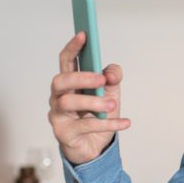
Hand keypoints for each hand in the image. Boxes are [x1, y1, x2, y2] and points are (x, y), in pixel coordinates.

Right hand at [48, 31, 129, 165]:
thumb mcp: (111, 94)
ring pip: (68, 103)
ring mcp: (58, 116)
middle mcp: (58, 97)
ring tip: (112, 106)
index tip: (84, 35)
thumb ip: (112, 78)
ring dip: (93, 102)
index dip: (73, 47)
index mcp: (69, 84)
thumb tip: (110, 73)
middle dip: (81, 77)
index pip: (66, 61)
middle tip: (101, 80)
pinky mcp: (64, 133)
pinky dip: (108, 124)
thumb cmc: (98, 116)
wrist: (95, 148)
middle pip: (61, 81)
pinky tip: (125, 123)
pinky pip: (85, 126)